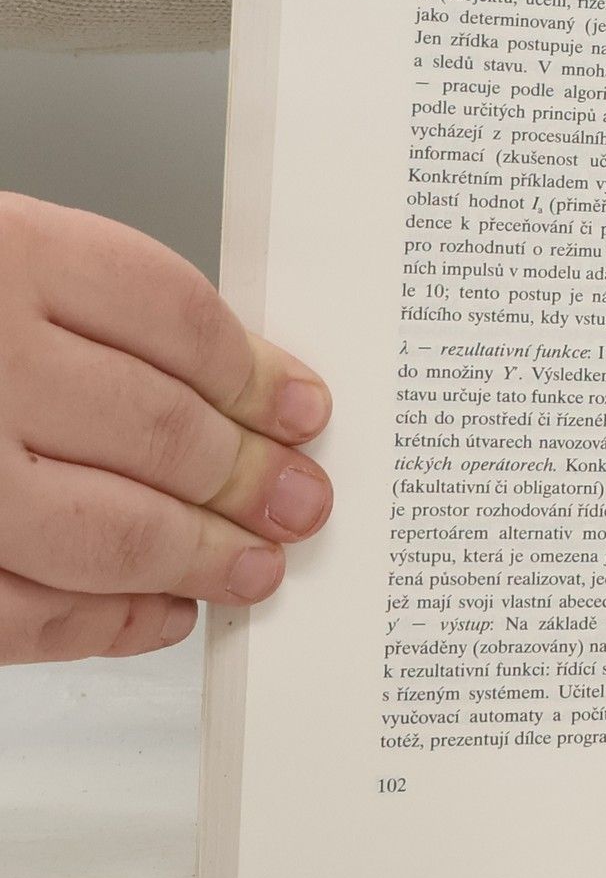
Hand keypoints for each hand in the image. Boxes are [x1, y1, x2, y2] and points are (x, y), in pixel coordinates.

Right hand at [0, 192, 332, 664]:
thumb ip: (97, 312)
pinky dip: (100, 624)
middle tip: (301, 502)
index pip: (179, 321)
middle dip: (249, 478)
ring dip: (197, 558)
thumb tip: (243, 388)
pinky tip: (156, 613)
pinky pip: (19, 611)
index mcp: (4, 253)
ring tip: (255, 567)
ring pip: (104, 530)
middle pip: (159, 429)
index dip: (258, 376)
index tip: (304, 409)